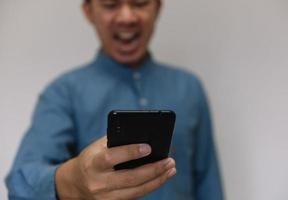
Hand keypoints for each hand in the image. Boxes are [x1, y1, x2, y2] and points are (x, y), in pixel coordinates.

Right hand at [55, 136, 175, 199]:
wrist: (74, 184)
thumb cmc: (90, 159)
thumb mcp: (97, 147)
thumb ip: (116, 141)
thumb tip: (143, 136)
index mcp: (92, 163)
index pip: (111, 158)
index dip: (130, 152)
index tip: (148, 147)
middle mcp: (98, 183)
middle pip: (130, 178)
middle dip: (153, 170)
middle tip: (169, 160)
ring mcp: (106, 197)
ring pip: (137, 191)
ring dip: (157, 180)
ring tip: (171, 169)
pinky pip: (136, 196)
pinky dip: (150, 186)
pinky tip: (161, 178)